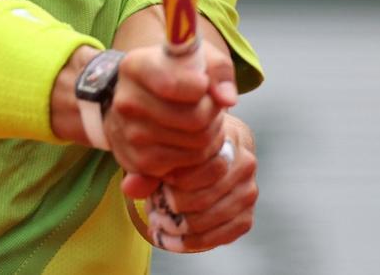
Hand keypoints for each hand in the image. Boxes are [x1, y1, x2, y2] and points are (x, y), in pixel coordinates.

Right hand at [103, 40, 237, 179]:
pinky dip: (202, 151)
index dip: (201, 87)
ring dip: (212, 131)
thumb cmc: (176, 72)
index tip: (205, 83)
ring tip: (204, 117)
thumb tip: (226, 98)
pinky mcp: (140, 162)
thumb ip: (217, 68)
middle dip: (214, 110)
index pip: (172, 84)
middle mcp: (126, 102)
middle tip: (211, 103)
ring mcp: (130, 135)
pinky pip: (192, 162)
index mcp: (134, 67)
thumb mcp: (198, 56)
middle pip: (195, 117)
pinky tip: (194, 136)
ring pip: (198, 142)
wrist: (144, 98)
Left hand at [135, 114, 258, 252]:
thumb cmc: (186, 153)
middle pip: (207, 195)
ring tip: (159, 224)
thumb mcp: (168, 152)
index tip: (159, 183)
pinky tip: (171, 239)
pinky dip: (191, 242)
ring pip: (211, 218)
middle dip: (174, 207)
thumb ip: (148, 168)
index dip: (177, 179)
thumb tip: (130, 187)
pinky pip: (219, 237)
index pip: (206, 165)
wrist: (211, 159)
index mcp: (230, 138)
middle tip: (155, 210)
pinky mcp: (246, 217)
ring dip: (180, 227)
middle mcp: (246, 164)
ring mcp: (249, 192)